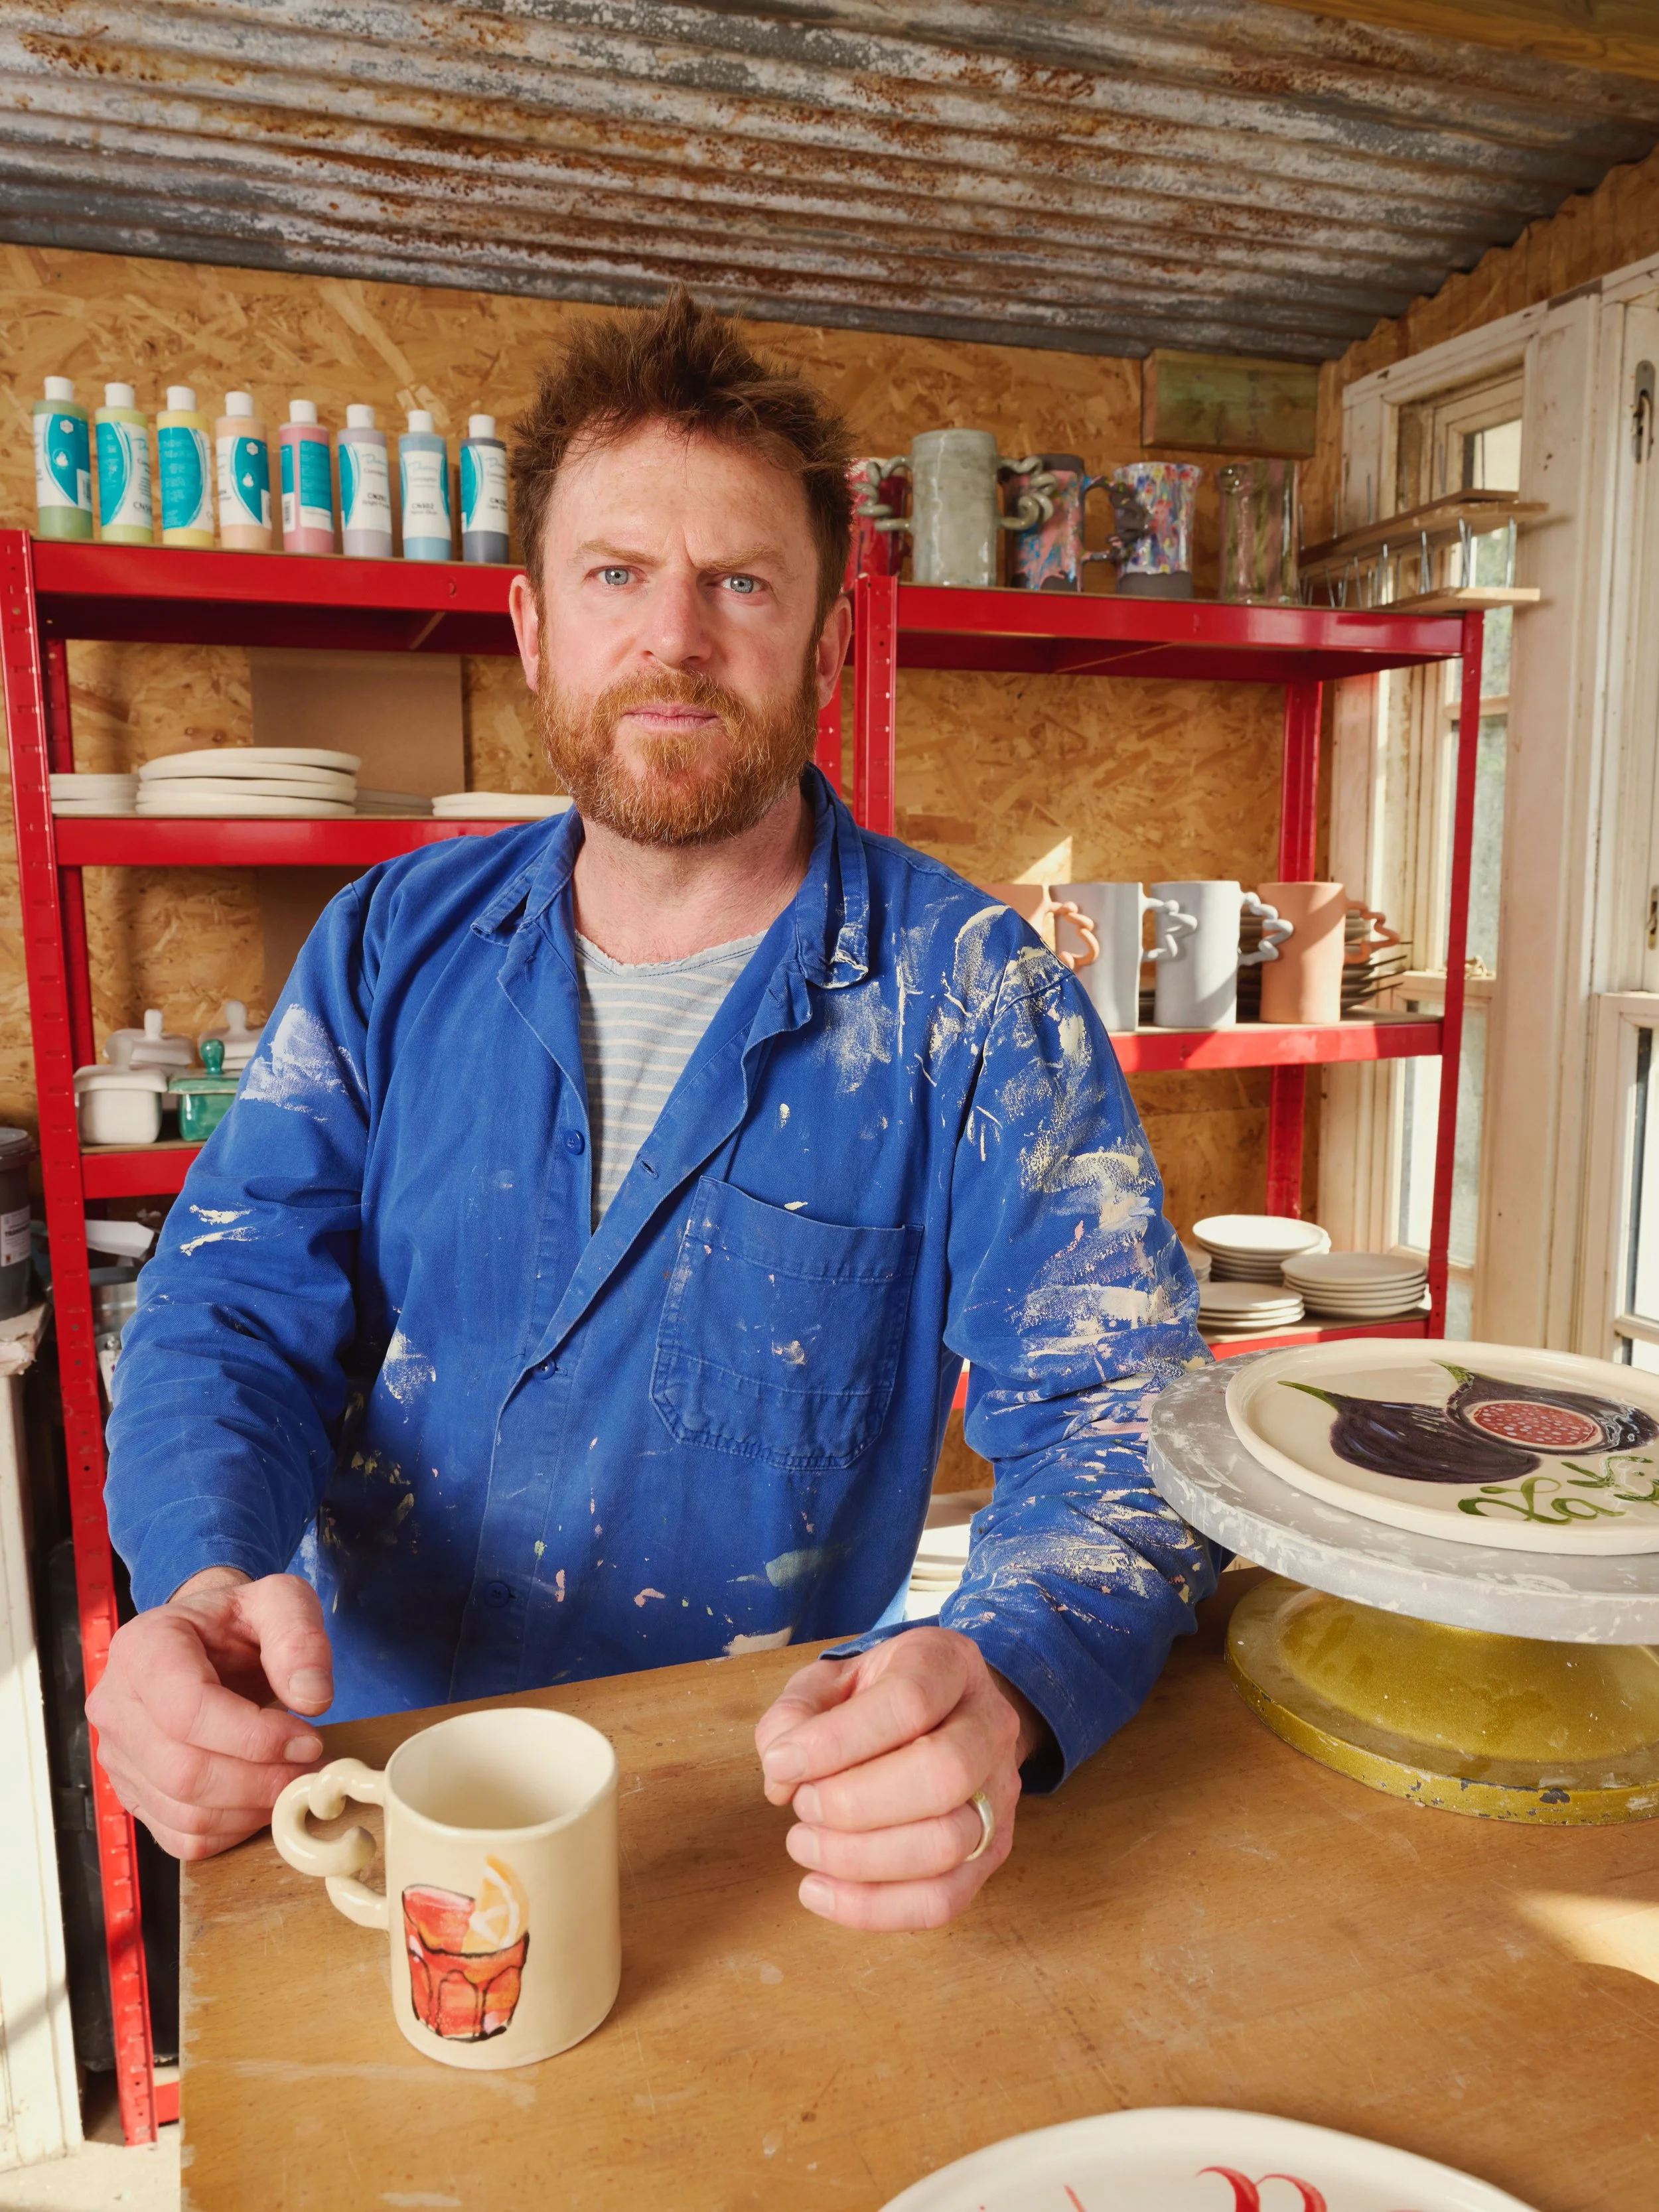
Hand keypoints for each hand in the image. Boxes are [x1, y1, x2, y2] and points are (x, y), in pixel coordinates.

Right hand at [86, 1569, 331, 1860]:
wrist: (208, 1642)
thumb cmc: (239, 1622)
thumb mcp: (279, 1602)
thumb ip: (299, 1637)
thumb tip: (312, 1698)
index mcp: (142, 1648)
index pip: (188, 1712)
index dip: (255, 1737)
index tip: (309, 1739)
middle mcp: (115, 1705)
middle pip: (184, 1772)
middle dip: (260, 1780)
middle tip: (311, 1768)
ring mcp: (117, 1756)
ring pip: (184, 1811)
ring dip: (252, 1808)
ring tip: (294, 1779)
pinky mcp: (133, 1793)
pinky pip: (181, 1836)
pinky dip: (232, 1830)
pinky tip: (263, 1797)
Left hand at [754, 1626, 1042, 1931]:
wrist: (940, 1714)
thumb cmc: (872, 1699)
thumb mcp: (827, 1682)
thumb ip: (795, 1716)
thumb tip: (783, 1773)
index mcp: (948, 1664)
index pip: (908, 1702)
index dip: (837, 1741)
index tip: (781, 1763)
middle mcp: (990, 1725)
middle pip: (943, 1775)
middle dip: (855, 1804)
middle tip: (802, 1805)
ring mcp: (1000, 1792)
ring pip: (948, 1844)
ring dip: (860, 1858)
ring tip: (804, 1843)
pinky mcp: (991, 1851)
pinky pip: (944, 1899)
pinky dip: (874, 1908)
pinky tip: (821, 1891)